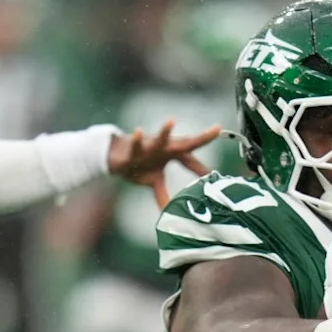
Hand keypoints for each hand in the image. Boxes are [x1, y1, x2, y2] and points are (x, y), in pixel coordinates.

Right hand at [107, 120, 221, 208]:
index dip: (203, 168)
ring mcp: (150, 147)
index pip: (192, 159)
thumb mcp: (154, 179)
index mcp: (172, 154)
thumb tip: (169, 211)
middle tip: (217, 129)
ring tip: (171, 121)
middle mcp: (165, 148)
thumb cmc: (139, 163)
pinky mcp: (133, 149)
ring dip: (165, 131)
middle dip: (202, 137)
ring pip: (160, 138)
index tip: (216, 175)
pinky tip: (138, 131)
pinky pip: (135, 144)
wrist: (114, 154)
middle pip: (186, 143)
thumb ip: (164, 194)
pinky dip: (136, 139)